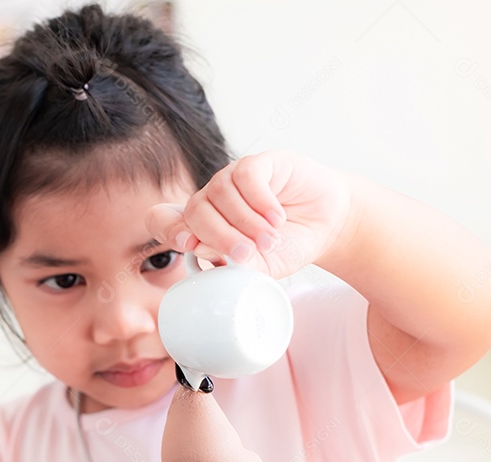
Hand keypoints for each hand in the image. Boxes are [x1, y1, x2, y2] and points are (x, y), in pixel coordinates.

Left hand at [145, 150, 352, 277]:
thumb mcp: (261, 268)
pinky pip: (246, 177)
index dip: (168, 229)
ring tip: (270, 240)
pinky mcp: (258, 163)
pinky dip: (260, 201)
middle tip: (246, 254)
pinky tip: (276, 218)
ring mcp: (232, 179)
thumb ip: (234, 268)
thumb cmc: (288, 246)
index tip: (188, 245)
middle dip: (218, 236)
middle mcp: (211, 200)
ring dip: (245, 222)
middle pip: (193, 211)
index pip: (163, 220)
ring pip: (219, 193)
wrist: (327, 225)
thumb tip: (208, 259)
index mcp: (202, 226)